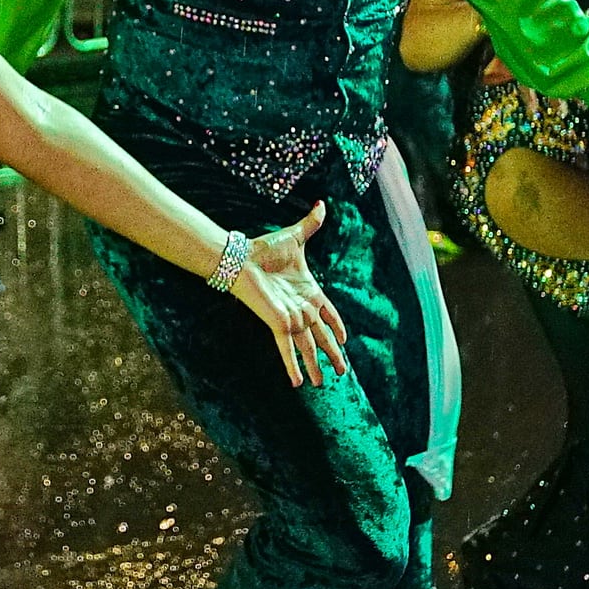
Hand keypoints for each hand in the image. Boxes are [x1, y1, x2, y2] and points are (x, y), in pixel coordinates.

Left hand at [222, 205, 349, 386]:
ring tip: (321, 383)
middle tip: (342, 371)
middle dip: (333, 354)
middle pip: (322, 336)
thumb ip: (311, 224)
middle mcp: (302, 308)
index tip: (345, 339)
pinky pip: (288, 349)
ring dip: (316, 366)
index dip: (337, 326)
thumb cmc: (265, 248)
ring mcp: (291, 318)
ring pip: (309, 347)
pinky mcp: (278, 323)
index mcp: (309, 292)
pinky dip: (293, 366)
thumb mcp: (295, 236)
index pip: (329, 313)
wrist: (242, 257)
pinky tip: (297, 384)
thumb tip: (321, 204)